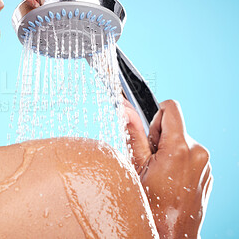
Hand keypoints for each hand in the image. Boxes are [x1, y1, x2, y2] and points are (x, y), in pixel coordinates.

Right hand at [123, 99, 212, 237]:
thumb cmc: (151, 204)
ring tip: (160, 174)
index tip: (149, 136)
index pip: (170, 107)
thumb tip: (126, 109)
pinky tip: (170, 180)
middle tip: (151, 162)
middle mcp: (198, 152)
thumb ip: (133, 133)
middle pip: (175, 126)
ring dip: (169, 150)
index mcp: (180, 147)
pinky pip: (191, 155)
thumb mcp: (136, 165)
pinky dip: (179, 162)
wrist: (170, 233)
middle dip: (160, 138)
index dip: (155, 117)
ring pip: (182, 141)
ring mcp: (205, 163)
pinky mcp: (207, 173)